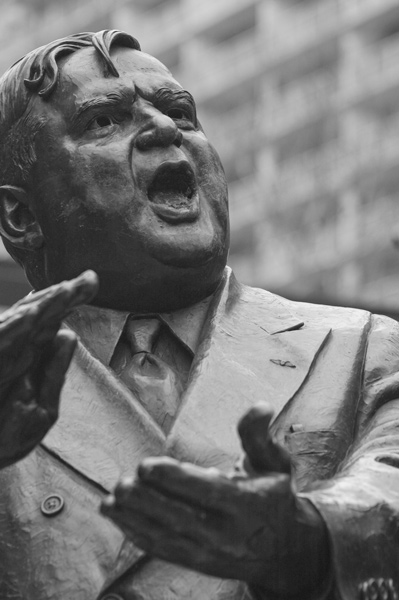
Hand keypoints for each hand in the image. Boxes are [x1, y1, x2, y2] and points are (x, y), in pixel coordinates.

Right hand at [0, 270, 97, 467]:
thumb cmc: (3, 439)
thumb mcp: (41, 409)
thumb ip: (54, 372)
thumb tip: (69, 335)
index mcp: (29, 358)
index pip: (53, 324)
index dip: (71, 303)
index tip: (92, 284)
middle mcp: (13, 350)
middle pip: (41, 315)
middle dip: (65, 296)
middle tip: (90, 279)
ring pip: (20, 321)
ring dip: (43, 305)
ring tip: (68, 290)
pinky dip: (14, 327)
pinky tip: (33, 315)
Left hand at [101, 404, 329, 596]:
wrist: (287, 550)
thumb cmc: (275, 496)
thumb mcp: (274, 463)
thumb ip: (259, 435)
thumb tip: (262, 406)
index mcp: (248, 504)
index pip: (208, 492)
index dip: (175, 479)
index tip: (146, 465)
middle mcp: (229, 533)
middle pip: (181, 518)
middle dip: (148, 501)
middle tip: (122, 483)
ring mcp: (212, 553)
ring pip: (168, 537)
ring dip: (135, 520)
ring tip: (109, 501)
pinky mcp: (199, 563)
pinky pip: (164, 550)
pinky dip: (138, 535)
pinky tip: (119, 518)